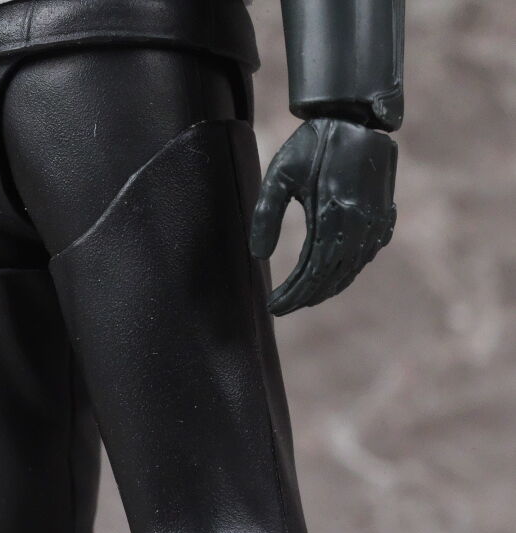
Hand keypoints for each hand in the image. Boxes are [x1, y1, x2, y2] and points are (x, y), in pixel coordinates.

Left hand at [250, 118, 397, 316]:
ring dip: (326, 289)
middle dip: (306, 297)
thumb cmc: (312, 143)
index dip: (292, 295)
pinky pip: (365, 256)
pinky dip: (347, 272)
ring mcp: (375, 222)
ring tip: (303, 298)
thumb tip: (259, 256)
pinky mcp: (383, 217)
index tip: (273, 306)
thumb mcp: (280, 174)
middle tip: (284, 306)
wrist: (355, 115)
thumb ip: (266, 215)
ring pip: (350, 271)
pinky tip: (332, 278)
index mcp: (332, 215)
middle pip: (331, 278)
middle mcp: (359, 224)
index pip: (311, 273)